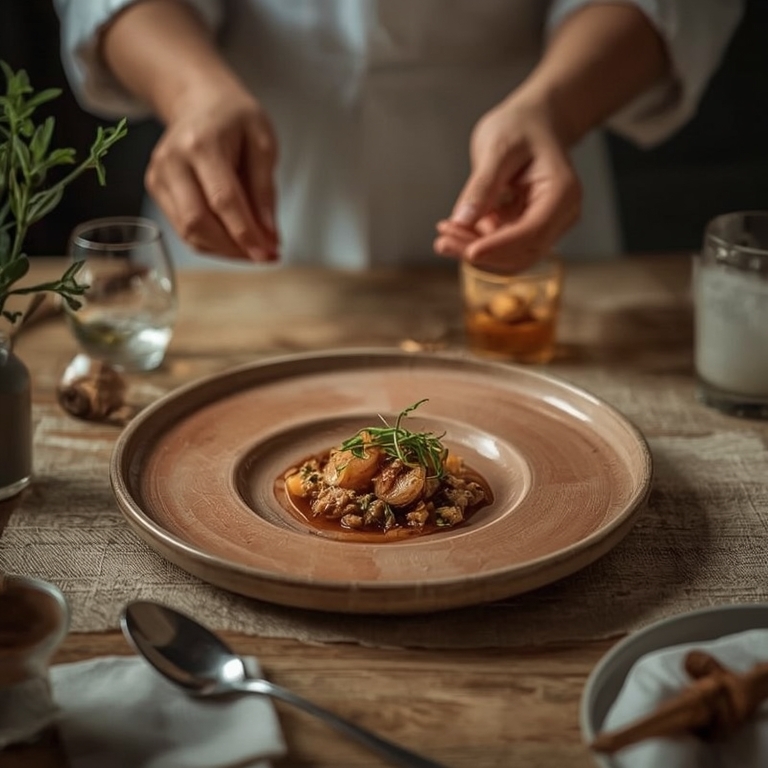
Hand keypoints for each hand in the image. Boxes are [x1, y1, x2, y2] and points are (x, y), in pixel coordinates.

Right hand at [145, 82, 278, 261]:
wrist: (199, 100)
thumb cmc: (235, 119)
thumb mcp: (263, 143)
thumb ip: (266, 190)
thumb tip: (269, 235)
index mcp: (201, 144)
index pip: (223, 200)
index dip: (246, 233)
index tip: (269, 254)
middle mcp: (173, 161)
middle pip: (199, 222)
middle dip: (234, 248)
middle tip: (265, 256)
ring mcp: (159, 176)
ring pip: (189, 233)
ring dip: (225, 251)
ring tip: (254, 250)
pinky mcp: (156, 189)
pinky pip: (184, 230)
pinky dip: (212, 243)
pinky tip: (234, 241)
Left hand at [434, 96, 581, 271]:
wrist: (533, 124)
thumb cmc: (521, 127)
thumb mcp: (498, 147)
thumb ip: (482, 184)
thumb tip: (462, 221)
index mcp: (563, 192)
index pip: (533, 232)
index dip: (499, 246)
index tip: (469, 252)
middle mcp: (561, 216)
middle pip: (520, 252)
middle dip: (481, 252)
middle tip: (442, 241)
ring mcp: (546, 227)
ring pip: (509, 257)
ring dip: (475, 251)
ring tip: (443, 235)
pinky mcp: (527, 231)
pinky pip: (502, 248)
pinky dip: (476, 243)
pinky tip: (453, 229)